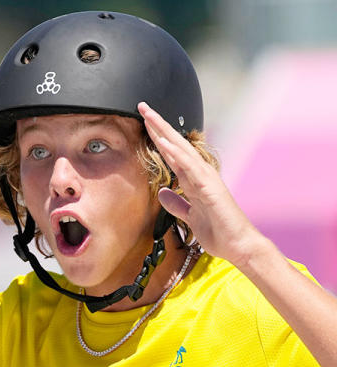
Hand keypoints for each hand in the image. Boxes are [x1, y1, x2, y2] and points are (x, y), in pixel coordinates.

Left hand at [138, 102, 263, 266]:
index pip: (171, 153)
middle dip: (158, 126)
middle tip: (142, 106)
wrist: (237, 245)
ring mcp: (206, 179)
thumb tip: (162, 192)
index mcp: (193, 180)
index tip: (143, 122)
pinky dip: (178, 156)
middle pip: (175, 145)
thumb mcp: (189, 216)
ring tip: (150, 116)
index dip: (157, 137)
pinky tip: (165, 144)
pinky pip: (190, 169)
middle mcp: (199, 174)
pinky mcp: (210, 189)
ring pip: (181, 150)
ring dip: (165, 133)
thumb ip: (177, 203)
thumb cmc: (217, 231)